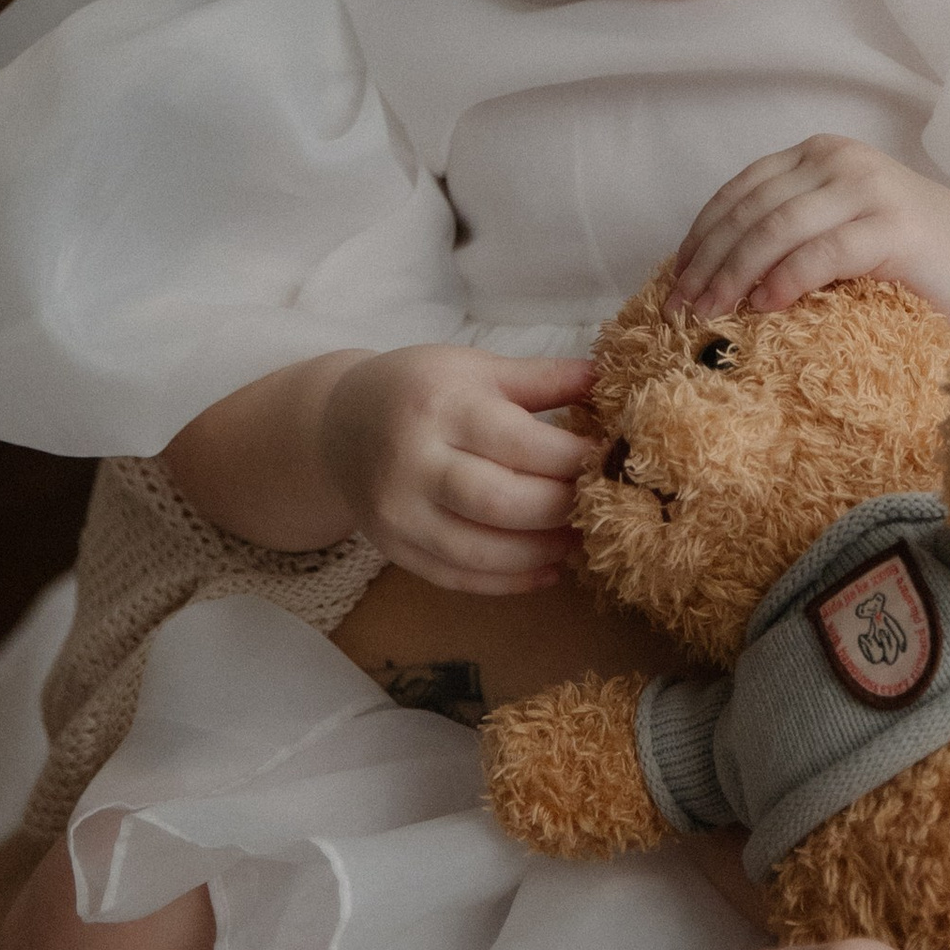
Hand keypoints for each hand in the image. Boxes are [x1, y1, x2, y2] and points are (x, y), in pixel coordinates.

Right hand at [314, 347, 595, 591]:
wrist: (339, 425)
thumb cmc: (421, 388)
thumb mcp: (477, 367)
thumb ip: (542, 377)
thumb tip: (608, 378)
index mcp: (441, 406)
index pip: (520, 443)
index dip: (573, 458)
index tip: (610, 460)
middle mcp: (413, 463)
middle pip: (502, 502)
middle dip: (562, 509)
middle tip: (601, 505)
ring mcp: (398, 513)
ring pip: (481, 551)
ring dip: (542, 553)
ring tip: (580, 539)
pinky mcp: (393, 549)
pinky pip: (457, 578)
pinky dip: (509, 582)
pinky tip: (547, 570)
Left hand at [673, 138, 949, 318]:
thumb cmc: (899, 256)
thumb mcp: (833, 226)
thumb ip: (784, 230)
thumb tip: (704, 275)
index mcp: (817, 154)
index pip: (739, 190)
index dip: (701, 235)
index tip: (674, 281)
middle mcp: (840, 160)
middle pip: (751, 210)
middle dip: (709, 261)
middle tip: (682, 309)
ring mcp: (869, 188)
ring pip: (778, 228)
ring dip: (736, 274)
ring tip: (712, 314)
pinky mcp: (893, 226)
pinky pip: (823, 252)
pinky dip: (786, 280)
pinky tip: (765, 308)